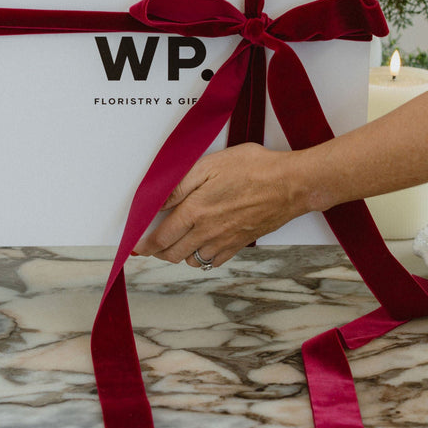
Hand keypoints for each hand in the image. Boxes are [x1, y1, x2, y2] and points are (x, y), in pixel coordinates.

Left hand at [134, 143, 301, 267]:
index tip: (136, 246)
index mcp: (196, 210)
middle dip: (159, 251)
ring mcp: (225, 240)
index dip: (145, 245)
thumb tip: (156, 202)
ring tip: (178, 241)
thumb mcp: (209, 165)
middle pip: (173, 254)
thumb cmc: (253, 168)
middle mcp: (208, 231)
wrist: (291, 184)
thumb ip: (179, 186)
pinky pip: (215, 261)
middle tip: (153, 244)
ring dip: (181, 254)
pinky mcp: (240, 243)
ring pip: (193, 260)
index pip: (162, 237)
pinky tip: (203, 245)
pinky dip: (204, 257)